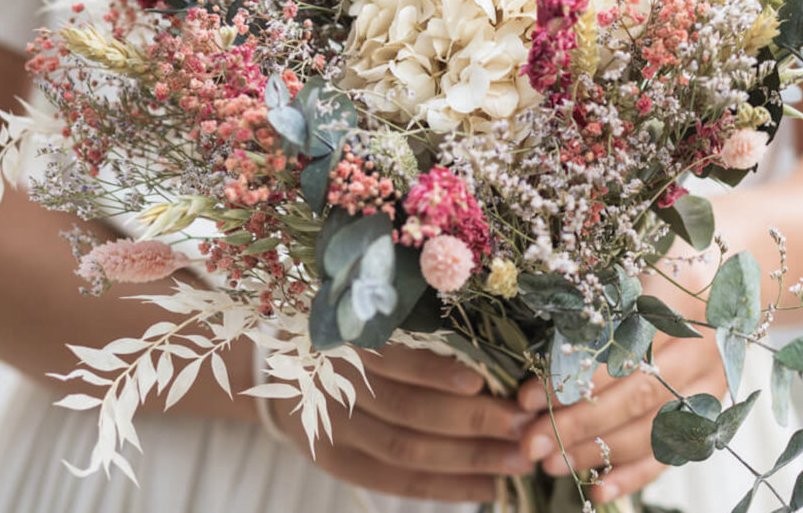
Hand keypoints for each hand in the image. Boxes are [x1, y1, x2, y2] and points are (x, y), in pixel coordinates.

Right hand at [284, 344, 536, 501]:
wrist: (278, 367)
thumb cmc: (346, 333)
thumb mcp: (368, 315)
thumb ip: (416, 327)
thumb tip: (491, 344)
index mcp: (347, 341)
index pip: (398, 364)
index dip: (440, 375)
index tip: (489, 384)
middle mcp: (338, 387)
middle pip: (409, 411)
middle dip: (473, 422)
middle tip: (524, 426)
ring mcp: (334, 430)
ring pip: (406, 451)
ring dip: (468, 459)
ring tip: (517, 461)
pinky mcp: (337, 462)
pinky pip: (394, 482)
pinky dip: (444, 488)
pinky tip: (486, 487)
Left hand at [516, 265, 726, 504]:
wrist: (718, 286)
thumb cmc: (652, 279)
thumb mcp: (621, 277)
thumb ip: (588, 311)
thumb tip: (532, 354)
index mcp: (671, 302)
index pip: (613, 348)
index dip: (569, 377)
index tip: (526, 398)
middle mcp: (696, 345)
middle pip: (632, 393)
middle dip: (575, 423)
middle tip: (530, 443)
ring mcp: (709, 382)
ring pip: (651, 427)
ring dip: (597, 452)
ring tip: (551, 464)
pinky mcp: (712, 412)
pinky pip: (673, 452)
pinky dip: (634, 475)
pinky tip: (598, 490)